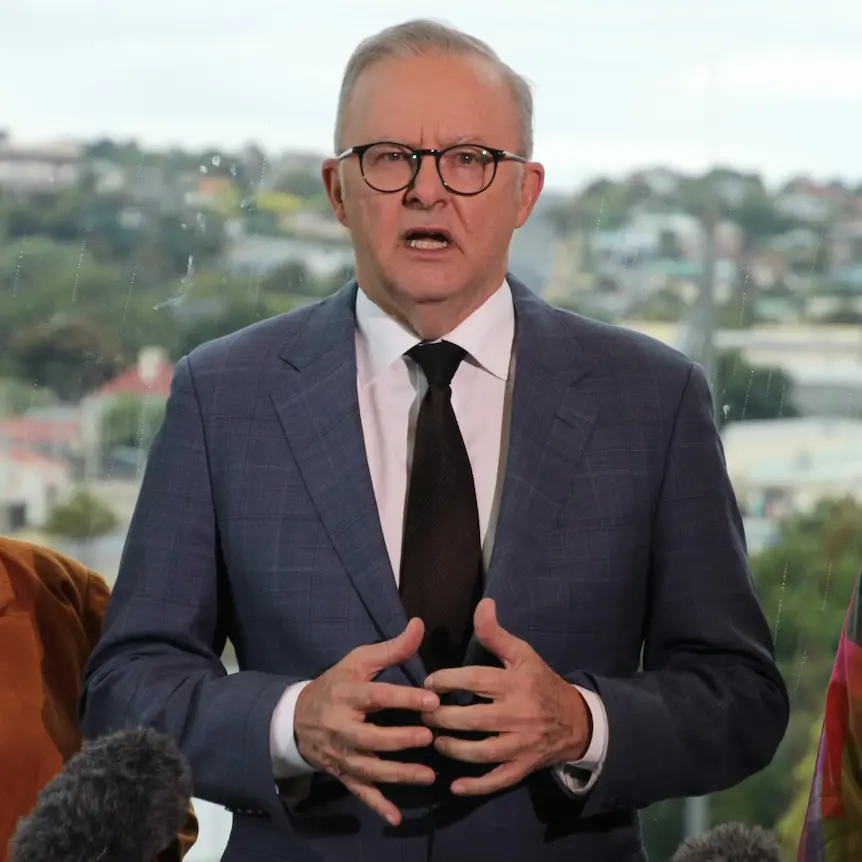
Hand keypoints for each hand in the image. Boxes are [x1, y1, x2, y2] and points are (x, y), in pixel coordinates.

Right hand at [294, 618, 439, 825]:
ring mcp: (340, 753)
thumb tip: (419, 625)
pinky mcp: (341, 773)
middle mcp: (341, 726)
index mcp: (347, 694)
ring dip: (397, 774)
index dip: (405, 697)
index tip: (433, 699)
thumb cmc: (336, 683)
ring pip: (368, 767)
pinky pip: (359, 791)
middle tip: (429, 736)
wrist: (296, 716)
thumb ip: (391, 648)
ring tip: (427, 775)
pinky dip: (377, 805)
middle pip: (370, 737)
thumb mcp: (358, 661)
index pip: (377, 696)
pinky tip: (396, 817)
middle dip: (399, 739)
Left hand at [422, 598, 589, 795]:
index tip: (428, 683)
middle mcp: (518, 714)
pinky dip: (475, 786)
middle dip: (442, 717)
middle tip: (422, 713)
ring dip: (453, 749)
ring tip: (435, 740)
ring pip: (482, 752)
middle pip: (472, 719)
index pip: (474, 680)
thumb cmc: (542, 682)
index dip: (446, 681)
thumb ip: (497, 634)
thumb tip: (483, 604)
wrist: (577, 720)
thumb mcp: (523, 654)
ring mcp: (521, 744)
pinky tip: (454, 786)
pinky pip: (497, 780)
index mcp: (515, 683)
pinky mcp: (523, 767)